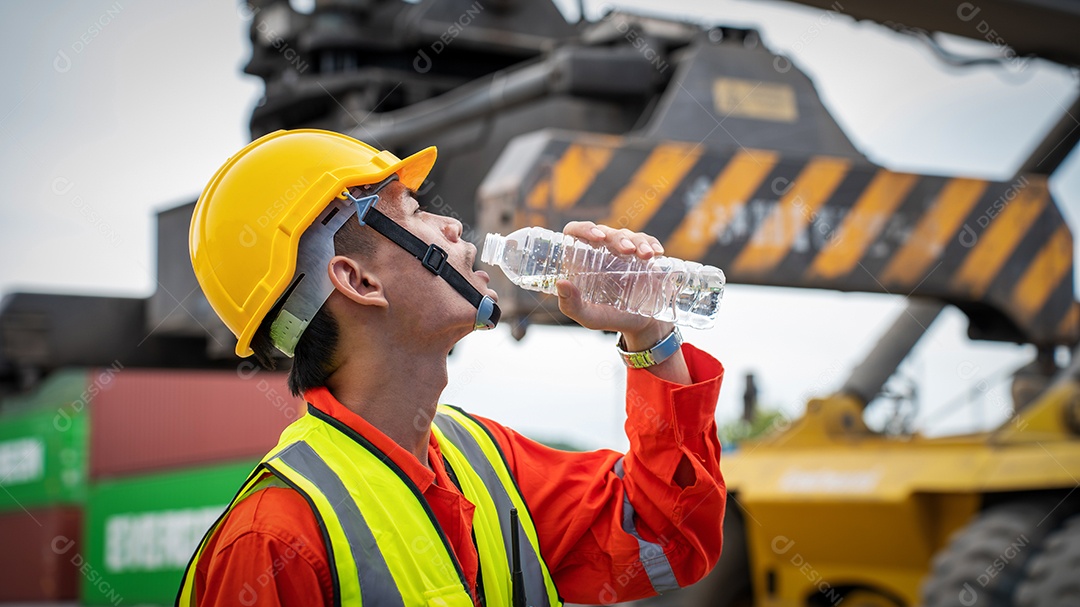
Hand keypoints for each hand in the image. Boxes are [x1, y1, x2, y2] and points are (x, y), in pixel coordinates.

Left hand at [555, 221, 673, 345]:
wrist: (640, 325)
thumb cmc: (609, 318)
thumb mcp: (589, 316)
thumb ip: (571, 305)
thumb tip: (561, 283)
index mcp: (582, 260)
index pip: (576, 232)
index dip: (584, 229)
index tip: (597, 237)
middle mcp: (601, 251)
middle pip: (606, 232)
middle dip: (619, 238)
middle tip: (628, 251)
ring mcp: (623, 251)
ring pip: (628, 235)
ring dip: (638, 241)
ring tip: (646, 256)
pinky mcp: (642, 254)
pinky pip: (647, 241)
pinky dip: (652, 243)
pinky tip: (657, 252)